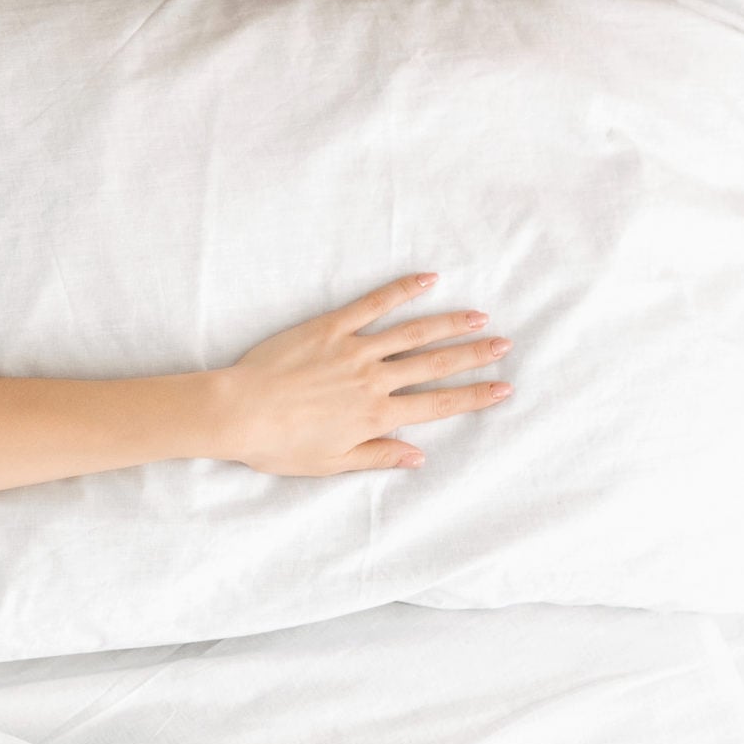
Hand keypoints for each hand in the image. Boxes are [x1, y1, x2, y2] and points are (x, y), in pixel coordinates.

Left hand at [210, 272, 514, 475]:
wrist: (238, 413)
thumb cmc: (278, 445)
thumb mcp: (330, 463)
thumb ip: (377, 457)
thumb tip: (417, 457)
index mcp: (376, 416)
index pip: (438, 405)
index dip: (474, 396)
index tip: (504, 388)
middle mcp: (374, 380)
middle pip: (435, 364)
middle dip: (474, 355)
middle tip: (505, 344)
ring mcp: (354, 350)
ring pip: (413, 333)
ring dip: (450, 323)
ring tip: (479, 316)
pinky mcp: (331, 327)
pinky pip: (373, 305)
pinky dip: (401, 290)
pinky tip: (428, 279)